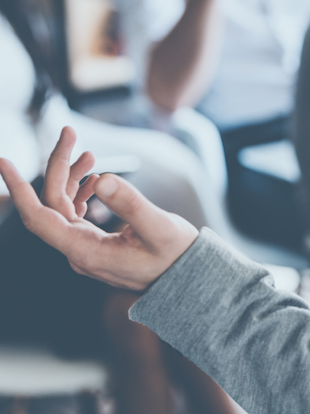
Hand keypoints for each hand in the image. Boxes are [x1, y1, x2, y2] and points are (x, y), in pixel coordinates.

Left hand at [0, 127, 198, 290]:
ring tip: (88, 152)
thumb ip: (130, 203)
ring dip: (71, 176)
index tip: (4, 162)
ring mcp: (85, 248)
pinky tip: (92, 178)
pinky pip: (75, 215)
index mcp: (86, 251)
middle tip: (69, 134)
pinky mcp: (96, 244)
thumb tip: (101, 178)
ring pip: (63, 207)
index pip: (39, 218)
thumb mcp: (158, 227)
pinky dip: (80, 191)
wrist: (186, 279)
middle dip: (57, 165)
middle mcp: (78, 251)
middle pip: (52, 204)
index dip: (19, 190)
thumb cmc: (175, 257)